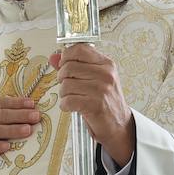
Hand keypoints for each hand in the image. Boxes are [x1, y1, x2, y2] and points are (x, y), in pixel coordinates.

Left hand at [49, 46, 134, 166]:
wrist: (119, 125)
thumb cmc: (106, 101)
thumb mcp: (94, 79)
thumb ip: (74, 66)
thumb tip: (54, 57)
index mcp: (106, 64)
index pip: (79, 49)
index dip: (66, 57)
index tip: (65, 65)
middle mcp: (105, 74)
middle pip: (68, 67)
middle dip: (62, 78)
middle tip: (69, 86)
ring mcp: (101, 90)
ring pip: (66, 84)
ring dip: (64, 94)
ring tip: (73, 98)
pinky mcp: (95, 105)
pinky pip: (68, 100)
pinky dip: (65, 105)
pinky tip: (72, 107)